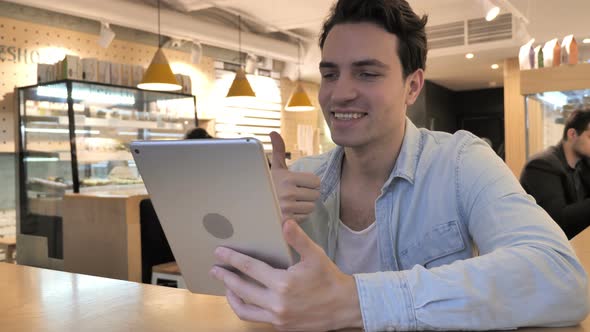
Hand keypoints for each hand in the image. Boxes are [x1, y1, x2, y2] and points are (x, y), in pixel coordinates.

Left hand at [209, 220, 362, 330]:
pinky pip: (256, 318)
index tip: (219, 252)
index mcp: (283, 284)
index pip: (250, 269)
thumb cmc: (329, 279)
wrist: (345, 307)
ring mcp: (278, 318)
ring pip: (244, 310)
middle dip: (225, 278)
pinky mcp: (281, 326)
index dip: (232, 259)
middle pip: (241, 290)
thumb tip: (285, 222)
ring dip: (232, 297)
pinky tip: (246, 299)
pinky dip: (246, 308)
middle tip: (215, 269)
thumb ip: (298, 239)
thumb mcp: (315, 256)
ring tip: (227, 286)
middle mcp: (277, 303)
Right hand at [270, 132, 320, 222]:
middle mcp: (288, 193)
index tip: (299, 183)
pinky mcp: (287, 220)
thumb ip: (278, 150)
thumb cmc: (269, 185)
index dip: (310, 183)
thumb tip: (273, 132)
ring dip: (305, 205)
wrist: (254, 205)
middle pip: (316, 194)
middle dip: (308, 194)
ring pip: (311, 207)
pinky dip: (299, 216)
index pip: (316, 181)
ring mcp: (287, 208)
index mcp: (288, 178)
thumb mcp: (275, 168)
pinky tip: (290, 211)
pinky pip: (305, 217)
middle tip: (296, 194)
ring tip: (292, 202)